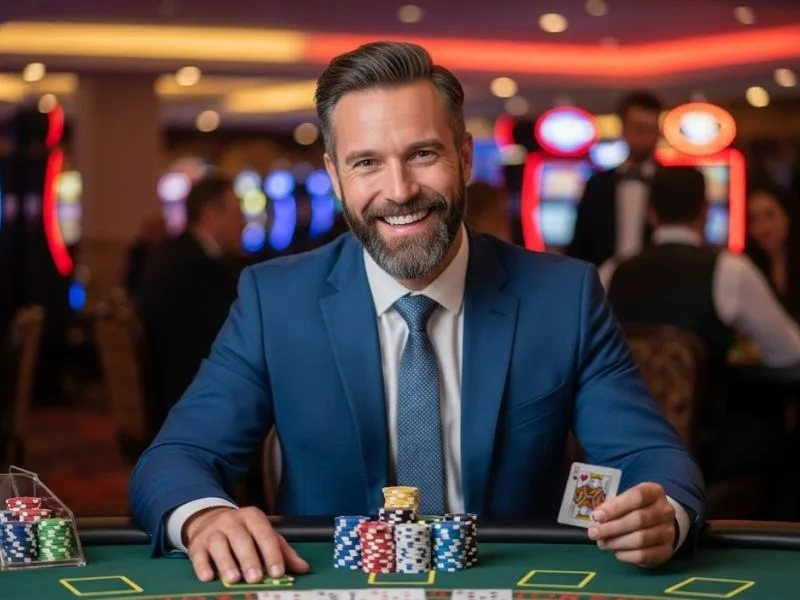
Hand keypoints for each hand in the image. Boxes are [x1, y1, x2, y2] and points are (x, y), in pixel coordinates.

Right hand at [183, 506, 309, 583]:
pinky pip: (198, 554)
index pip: (265, 534)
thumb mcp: (264, 535)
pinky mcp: (197, 543)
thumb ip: (283, 551)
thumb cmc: (244, 532)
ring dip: (226, 563)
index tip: (278, 572)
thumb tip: (303, 568)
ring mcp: (213, 531)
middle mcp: (232, 521)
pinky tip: (208, 577)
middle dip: (249, 559)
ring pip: (219, 545)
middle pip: (241, 539)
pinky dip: (202, 566)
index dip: (272, 553)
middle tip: (256, 578)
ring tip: (234, 579)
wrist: (210, 519)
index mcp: (253, 517)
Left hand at [587, 482, 675, 567]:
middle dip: (611, 527)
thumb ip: (612, 506)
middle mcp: (665, 510)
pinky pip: (644, 555)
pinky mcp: (666, 551)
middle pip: (638, 519)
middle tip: (594, 533)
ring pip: (641, 539)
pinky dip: (626, 555)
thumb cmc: (635, 508)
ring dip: (616, 542)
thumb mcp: (626, 499)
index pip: (637, 496)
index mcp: (654, 492)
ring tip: (602, 542)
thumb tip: (596, 519)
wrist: (659, 523)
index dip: (615, 507)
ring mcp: (668, 531)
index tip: (596, 516)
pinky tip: (616, 552)